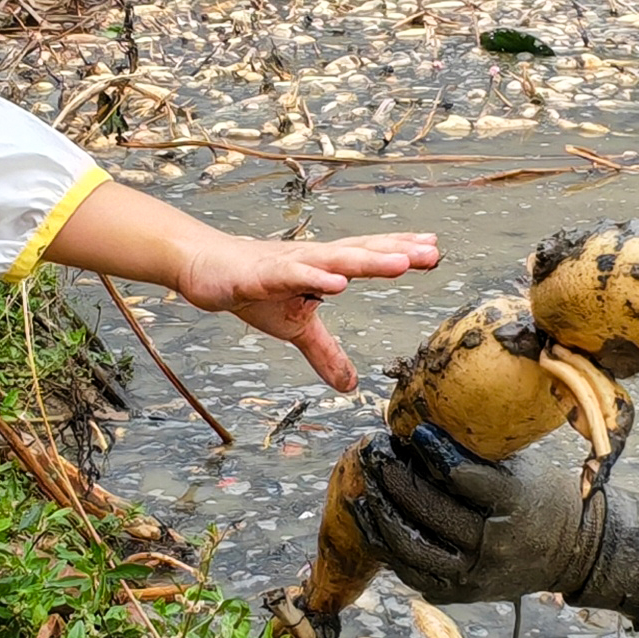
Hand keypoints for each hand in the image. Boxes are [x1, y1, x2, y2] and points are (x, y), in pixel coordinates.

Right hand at [165, 226, 440, 390]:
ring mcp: (287, 264)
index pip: (367, 256)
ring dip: (367, 262)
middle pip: (360, 255)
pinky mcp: (260, 275)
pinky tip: (338, 283)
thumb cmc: (253, 289)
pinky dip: (314, 278)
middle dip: (396, 253)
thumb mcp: (295, 327)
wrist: (203, 268)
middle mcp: (312, 260)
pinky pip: (291, 276)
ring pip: (333, 261)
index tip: (435, 252)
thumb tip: (350, 385)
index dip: (400, 252)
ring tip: (401, 263)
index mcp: (323, 268)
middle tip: (432, 253)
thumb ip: (325, 352)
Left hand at [349, 425, 598, 603]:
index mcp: (517, 504)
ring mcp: (476, 576)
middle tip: (374, 455)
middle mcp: (495, 546)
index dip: (432, 452)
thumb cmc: (542, 497)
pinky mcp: (462, 594)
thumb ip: (476, 454)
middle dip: (395, 481)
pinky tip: (372, 524)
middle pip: (432, 513)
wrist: (572, 553)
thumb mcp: (521, 467)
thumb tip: (421, 431)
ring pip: (413, 550)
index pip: (464, 477)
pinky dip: (388, 548)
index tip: (413, 433)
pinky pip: (413, 574)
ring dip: (382, 518)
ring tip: (364, 491)